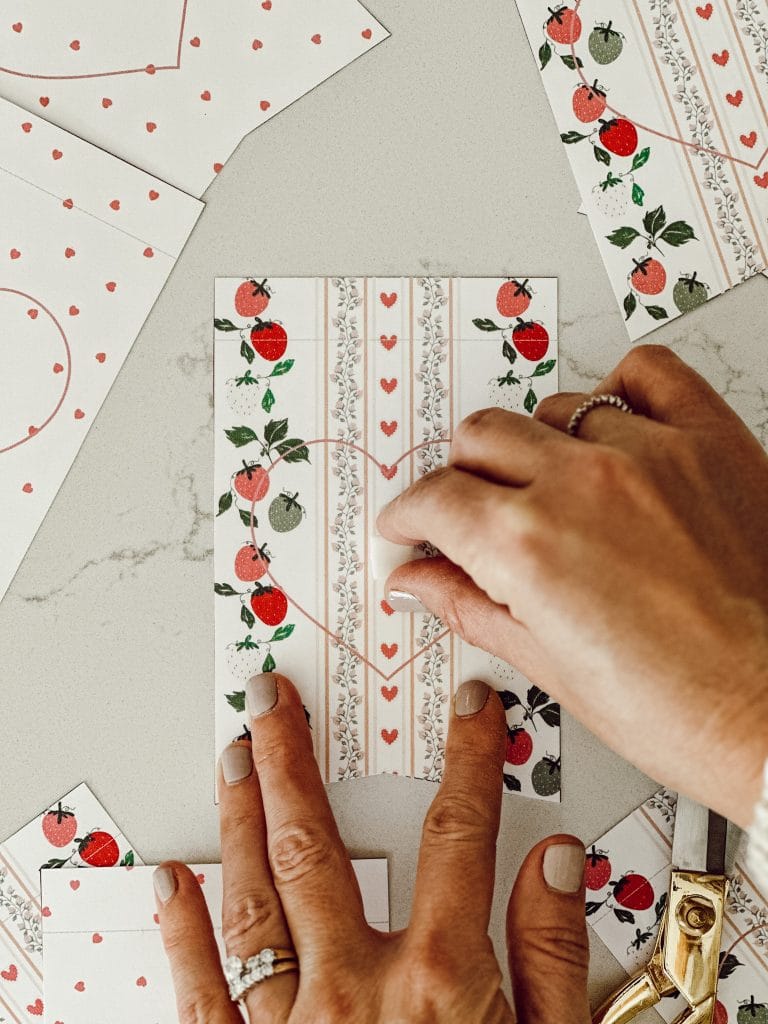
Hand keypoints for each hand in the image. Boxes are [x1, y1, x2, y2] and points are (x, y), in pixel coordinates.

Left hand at [155, 674, 589, 1022]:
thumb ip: (555, 960)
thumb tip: (555, 865)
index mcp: (440, 983)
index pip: (459, 834)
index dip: (471, 761)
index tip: (472, 714)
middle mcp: (354, 991)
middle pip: (317, 843)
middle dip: (293, 760)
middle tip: (273, 702)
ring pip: (252, 897)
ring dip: (240, 818)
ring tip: (234, 758)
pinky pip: (203, 994)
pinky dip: (183, 934)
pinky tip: (170, 885)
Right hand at [377, 345, 767, 828]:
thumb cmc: (683, 713)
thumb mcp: (552, 669)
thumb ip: (470, 607)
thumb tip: (417, 582)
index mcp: (528, 546)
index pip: (434, 498)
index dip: (409, 517)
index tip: (411, 528)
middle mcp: (580, 483)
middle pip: (480, 437)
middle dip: (459, 478)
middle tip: (472, 515)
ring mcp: (648, 452)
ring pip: (552, 409)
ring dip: (535, 447)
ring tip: (553, 490)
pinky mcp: (708, 440)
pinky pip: (646, 373)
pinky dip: (615, 392)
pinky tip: (610, 428)